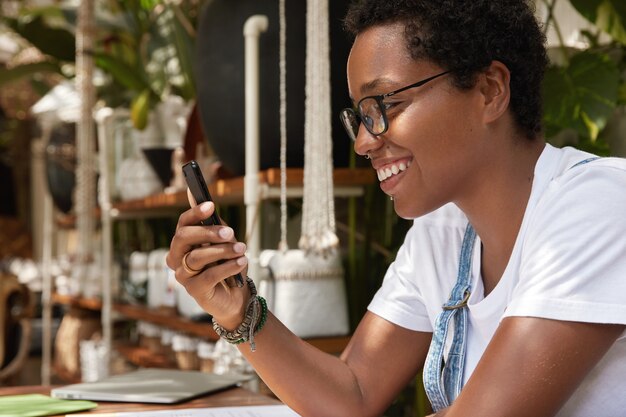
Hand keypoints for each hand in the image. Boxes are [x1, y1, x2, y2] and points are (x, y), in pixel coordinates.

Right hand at [165, 190, 249, 328]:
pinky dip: (229, 266)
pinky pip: (210, 275)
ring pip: (197, 257)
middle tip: (229, 232)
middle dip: (207, 232)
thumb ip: (219, 229)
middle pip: (183, 238)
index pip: (182, 224)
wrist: (236, 297)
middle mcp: (177, 259)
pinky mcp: (194, 290)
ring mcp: (183, 276)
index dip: (195, 213)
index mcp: (182, 244)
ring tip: (241, 249)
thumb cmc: (228, 267)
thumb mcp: (226, 244)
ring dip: (223, 250)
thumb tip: (213, 211)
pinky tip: (241, 262)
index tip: (211, 205)